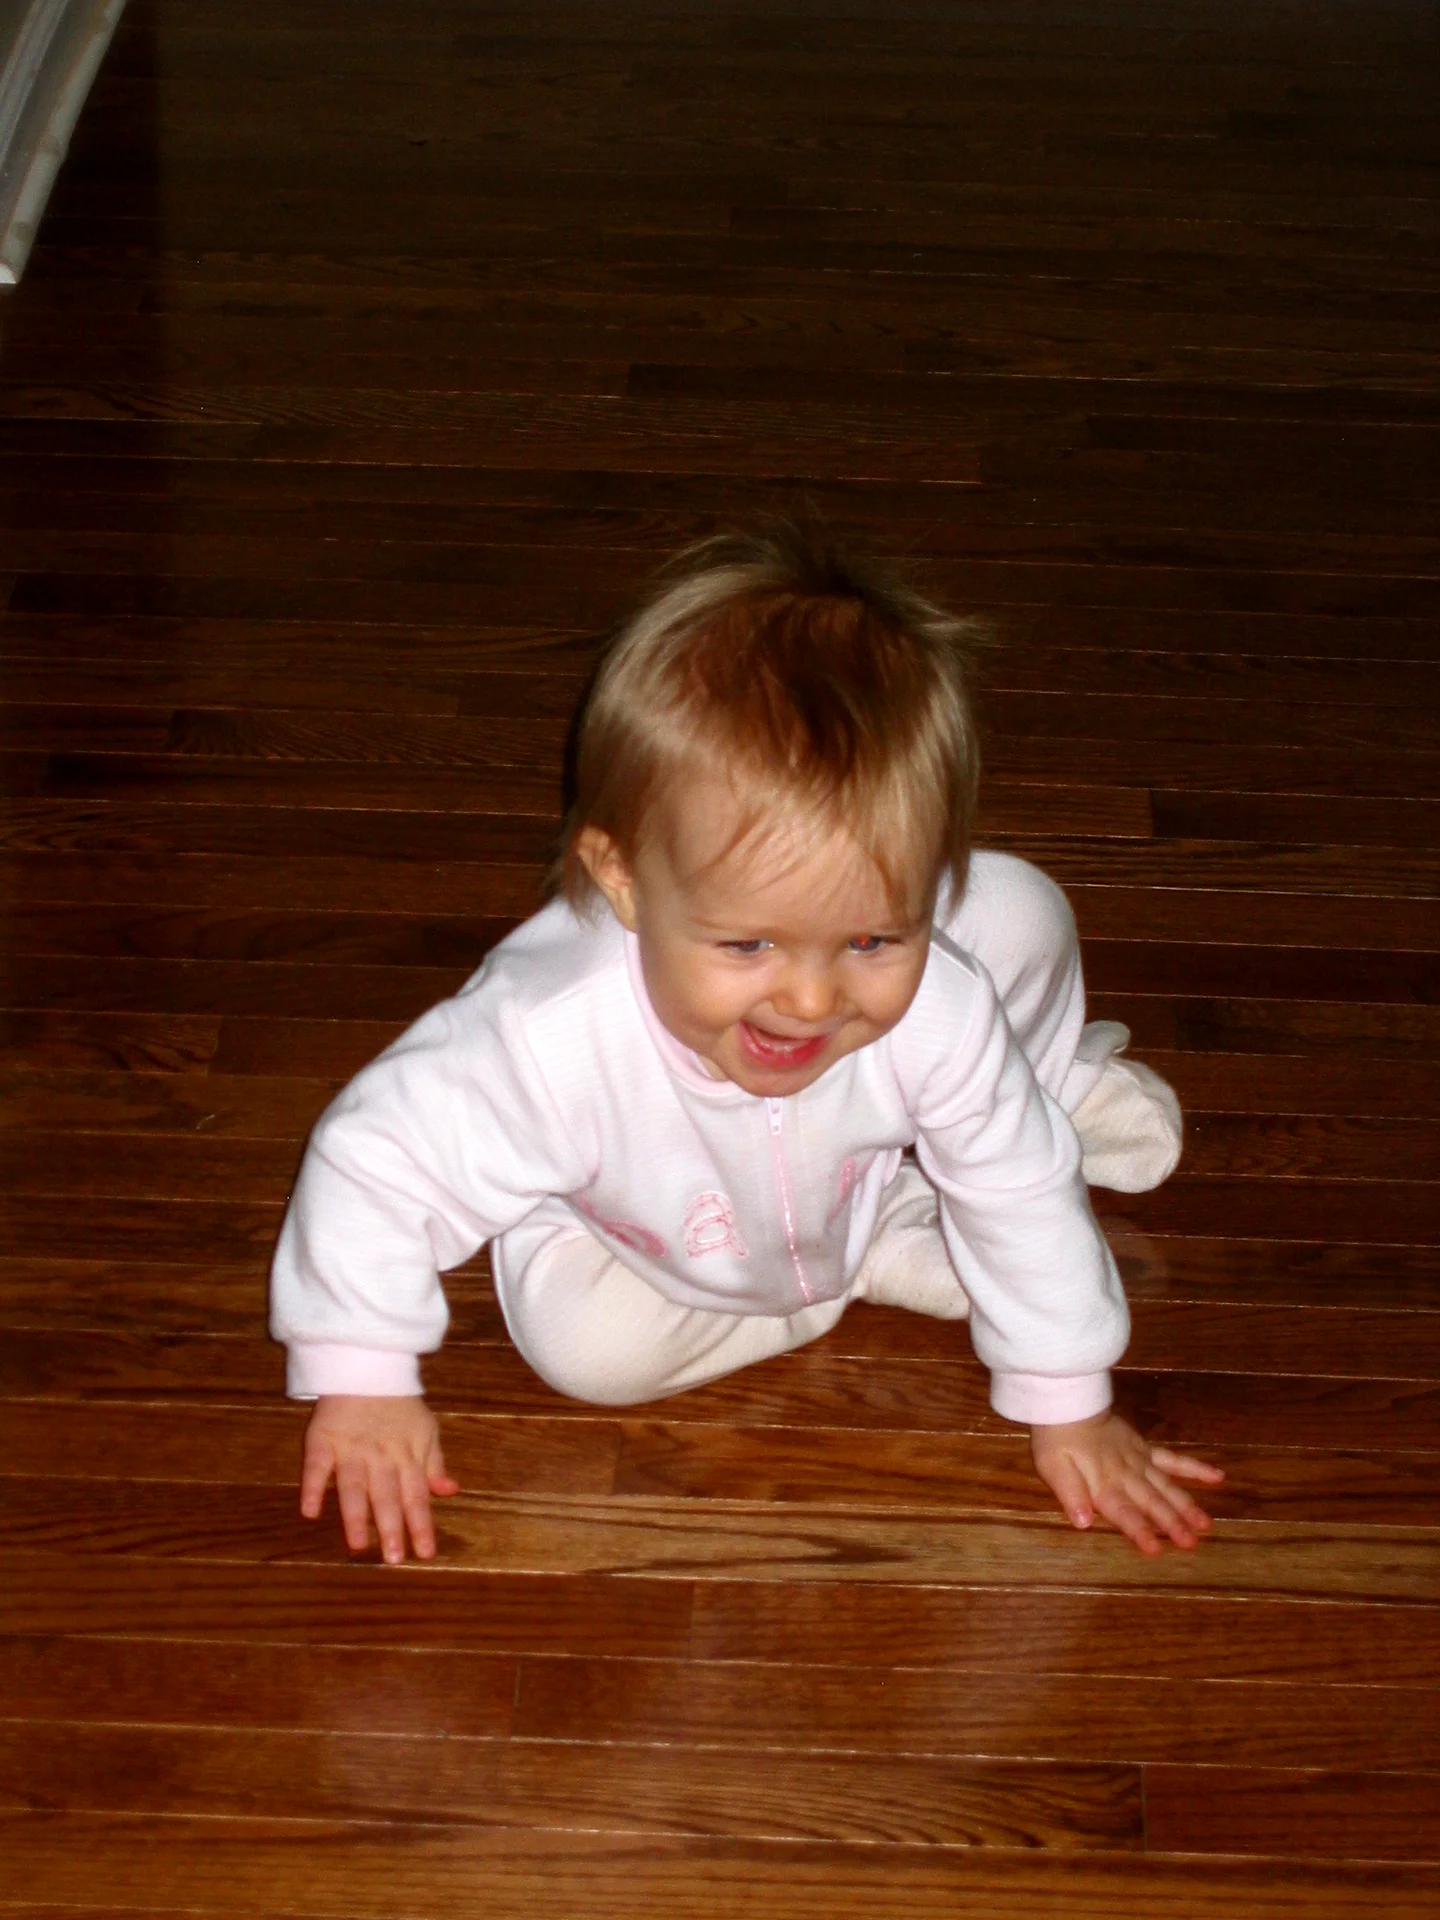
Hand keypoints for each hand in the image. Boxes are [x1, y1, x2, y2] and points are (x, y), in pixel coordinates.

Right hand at [300, 1394, 458, 1563]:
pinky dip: (312, 1487)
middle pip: (387, 1495)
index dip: (421, 1525)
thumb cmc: (399, 1405)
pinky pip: (316, 1466)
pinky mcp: (322, 1440)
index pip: (416, 1496)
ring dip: (355, 1515)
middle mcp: (380, 1457)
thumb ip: (434, 1464)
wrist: (366, 1367)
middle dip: (391, 1527)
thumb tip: (451, 1491)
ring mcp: (350, 1449)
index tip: (426, 1554)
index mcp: (407, 1456)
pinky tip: (310, 1511)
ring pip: (354, 1485)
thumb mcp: (426, 1431)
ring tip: (356, 1544)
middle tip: (393, 1559)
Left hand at [1031, 1409, 1223, 1554]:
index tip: (1156, 1550)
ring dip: (1187, 1505)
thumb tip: (1083, 1523)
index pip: (1124, 1513)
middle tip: (1192, 1543)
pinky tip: (1218, 1476)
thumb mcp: (1052, 1468)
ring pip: (1168, 1485)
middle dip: (1172, 1524)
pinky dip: (1195, 1468)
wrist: (1068, 1402)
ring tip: (1207, 1524)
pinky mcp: (1145, 1447)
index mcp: (1105, 1485)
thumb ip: (1071, 1495)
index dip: (1139, 1531)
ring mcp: (1140, 1460)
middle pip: (1152, 1502)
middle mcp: (1127, 1476)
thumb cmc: (1056, 1439)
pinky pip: (1173, 1459)